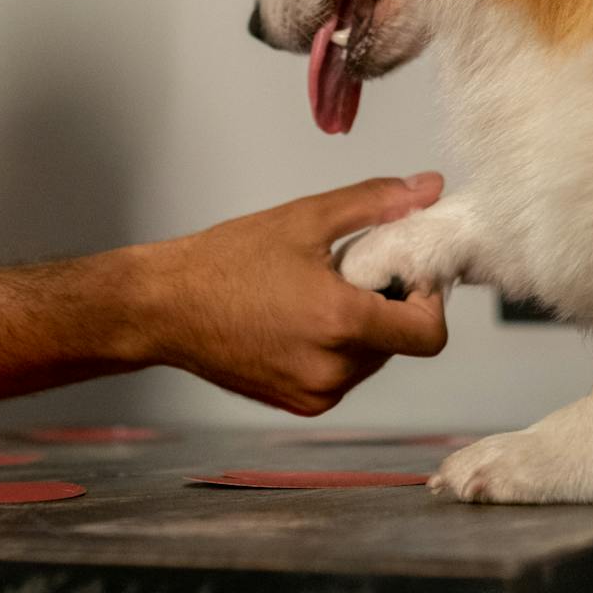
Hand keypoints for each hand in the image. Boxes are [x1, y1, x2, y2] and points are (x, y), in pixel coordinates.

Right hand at [134, 174, 450, 414]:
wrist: (163, 307)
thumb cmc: (223, 263)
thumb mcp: (305, 219)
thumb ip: (376, 203)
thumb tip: (428, 188)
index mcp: (340, 323)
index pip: (428, 333)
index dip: (428, 298)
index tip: (404, 271)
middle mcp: (332, 369)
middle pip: (400, 341)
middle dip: (389, 303)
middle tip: (351, 270)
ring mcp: (315, 393)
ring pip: (373, 358)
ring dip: (363, 325)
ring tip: (318, 292)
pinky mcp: (300, 404)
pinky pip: (344, 373)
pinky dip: (338, 346)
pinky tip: (301, 317)